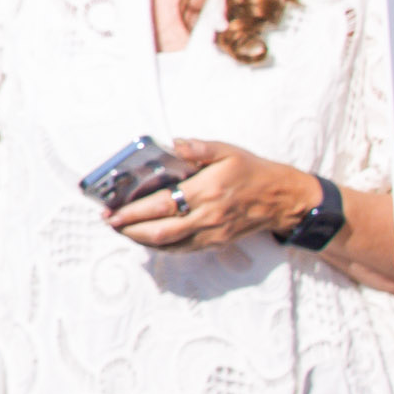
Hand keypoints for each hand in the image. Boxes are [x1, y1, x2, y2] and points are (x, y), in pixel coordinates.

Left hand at [111, 137, 318, 252]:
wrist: (283, 200)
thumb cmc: (253, 172)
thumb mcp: (228, 151)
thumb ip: (200, 148)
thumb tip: (175, 144)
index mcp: (207, 191)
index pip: (161, 205)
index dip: (133, 211)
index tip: (112, 211)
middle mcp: (207, 216)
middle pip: (159, 231)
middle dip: (129, 229)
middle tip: (110, 222)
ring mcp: (211, 233)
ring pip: (169, 244)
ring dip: (141, 240)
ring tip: (122, 229)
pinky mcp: (216, 243)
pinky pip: (183, 250)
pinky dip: (161, 246)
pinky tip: (147, 238)